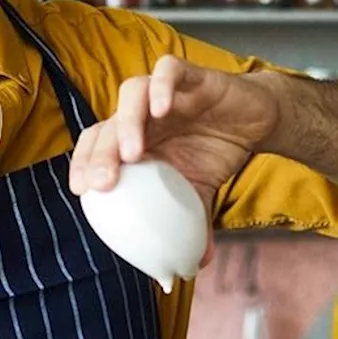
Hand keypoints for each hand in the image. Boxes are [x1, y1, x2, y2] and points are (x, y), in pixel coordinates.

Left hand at [67, 56, 281, 264]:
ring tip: (134, 153)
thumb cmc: (213, 152)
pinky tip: (162, 108)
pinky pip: (169, 71)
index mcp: (133, 140)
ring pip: (131, 93)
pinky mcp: (190, 75)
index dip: (82, 164)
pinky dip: (162, 85)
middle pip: (107, 125)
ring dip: (128, 122)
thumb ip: (191, 225)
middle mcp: (140, 114)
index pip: (94, 146)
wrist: (256, 121)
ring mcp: (162, 92)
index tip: (81, 192)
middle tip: (102, 183)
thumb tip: (192, 268)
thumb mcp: (200, 193)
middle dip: (100, 153)